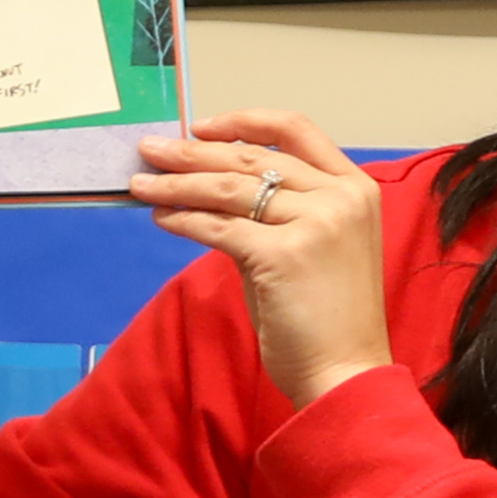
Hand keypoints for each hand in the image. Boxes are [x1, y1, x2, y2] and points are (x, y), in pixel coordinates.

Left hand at [137, 111, 388, 408]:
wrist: (346, 375)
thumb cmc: (327, 321)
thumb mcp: (310, 249)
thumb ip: (274, 214)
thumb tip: (206, 191)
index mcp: (355, 188)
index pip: (295, 129)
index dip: (243, 122)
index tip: (201, 126)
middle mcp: (340, 197)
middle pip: (251, 159)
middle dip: (193, 153)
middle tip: (150, 150)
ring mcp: (315, 222)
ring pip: (227, 190)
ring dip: (177, 185)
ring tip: (141, 185)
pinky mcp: (283, 253)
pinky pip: (219, 226)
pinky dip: (184, 220)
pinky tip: (163, 219)